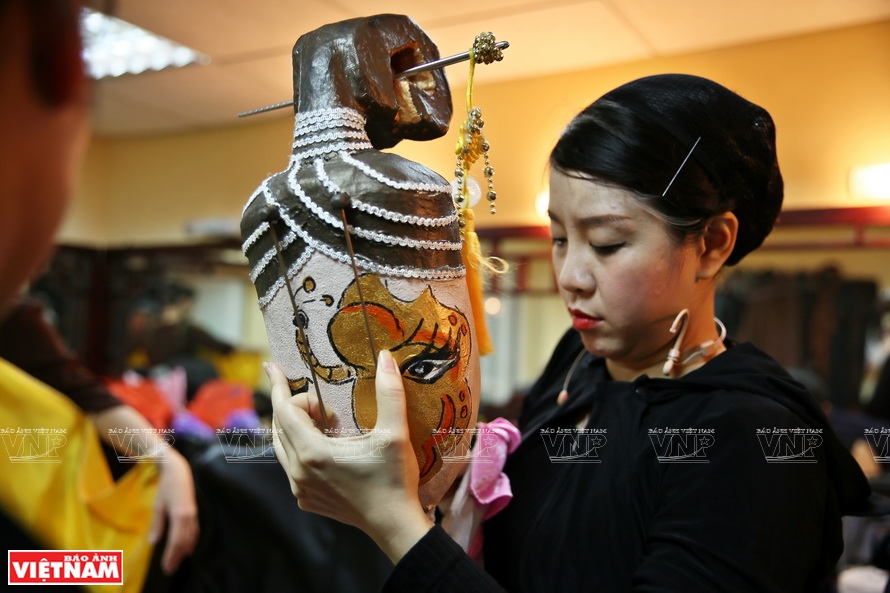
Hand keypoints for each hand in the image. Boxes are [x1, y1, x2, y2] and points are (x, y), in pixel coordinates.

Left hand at [150, 447, 199, 573]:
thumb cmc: (166, 487)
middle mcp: (189, 517)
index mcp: (179, 516)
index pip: (175, 541)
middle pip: (184, 542)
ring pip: (190, 538)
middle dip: (177, 557)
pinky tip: (188, 548)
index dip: (171, 556)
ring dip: (184, 551)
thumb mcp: (158, 506)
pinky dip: (191, 542)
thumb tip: (153, 542)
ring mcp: (194, 515)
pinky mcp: (195, 512)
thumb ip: (157, 525)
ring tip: (177, 562)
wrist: (179, 472)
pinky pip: (194, 531)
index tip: (165, 567)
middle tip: (170, 569)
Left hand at [268, 350, 433, 561]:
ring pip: (282, 446)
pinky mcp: (305, 499)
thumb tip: (386, 357)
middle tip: (304, 388)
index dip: (285, 388)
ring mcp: (299, 488)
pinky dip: (300, 446)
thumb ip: (389, 393)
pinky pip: (292, 465)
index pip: (284, 411)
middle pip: (278, 426)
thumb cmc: (394, 480)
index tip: (284, 370)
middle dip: (289, 402)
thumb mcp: (395, 434)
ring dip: (294, 425)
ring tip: (318, 415)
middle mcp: (298, 471)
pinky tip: (323, 443)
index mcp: (313, 452)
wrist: (394, 525)